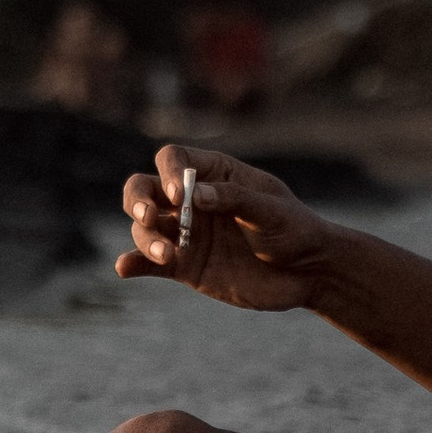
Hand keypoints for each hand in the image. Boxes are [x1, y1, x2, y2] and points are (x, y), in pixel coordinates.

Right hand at [116, 145, 334, 312]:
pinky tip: (124, 267)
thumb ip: (234, 199)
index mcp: (214, 174)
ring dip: (146, 238)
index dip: (168, 171)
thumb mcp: (271, 211)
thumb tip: (194, 194)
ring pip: (145, 227)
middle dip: (138, 200)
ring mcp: (186, 233)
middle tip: (149, 217)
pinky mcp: (185, 266)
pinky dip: (134, 263)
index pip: (174, 159)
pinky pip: (151, 263)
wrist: (307, 273)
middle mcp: (192, 200)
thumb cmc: (294, 230)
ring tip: (167, 255)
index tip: (178, 194)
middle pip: (144, 189)